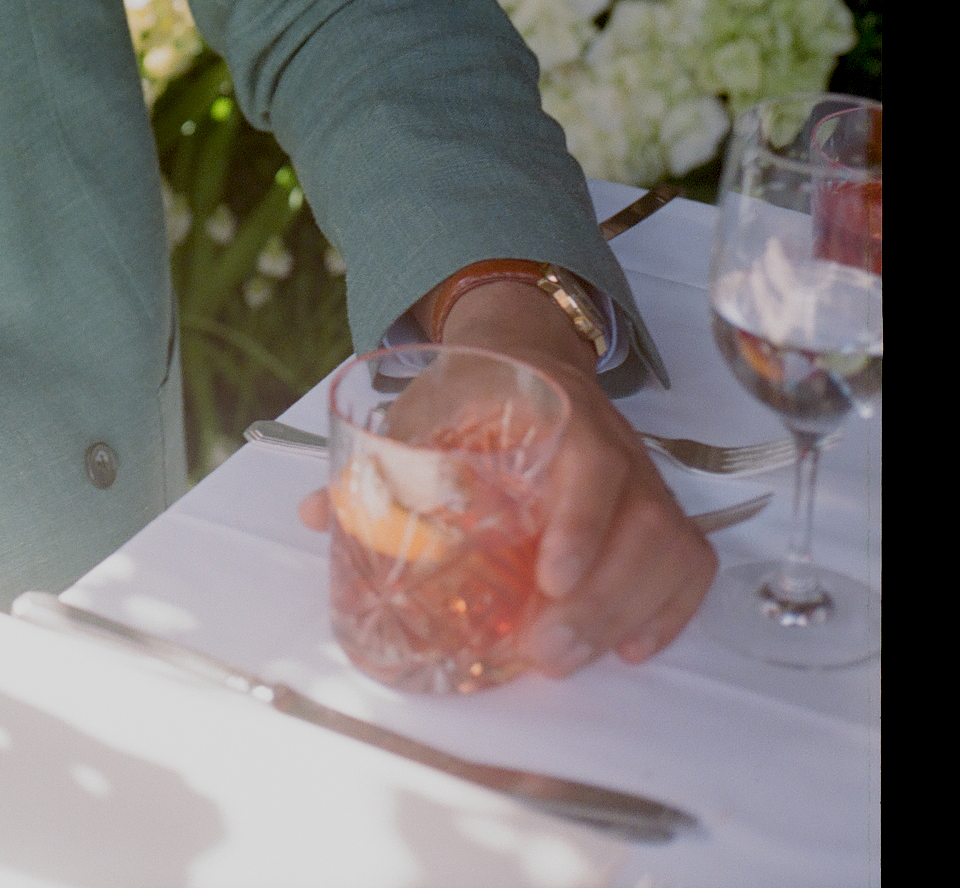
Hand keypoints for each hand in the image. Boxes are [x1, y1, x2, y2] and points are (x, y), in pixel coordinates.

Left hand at [296, 280, 716, 673]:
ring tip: (570, 657)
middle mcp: (614, 444)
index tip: (552, 578)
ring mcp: (645, 478)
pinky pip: (691, 563)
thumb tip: (314, 513)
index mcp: (557, 410)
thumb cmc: (474, 387)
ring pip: (674, 549)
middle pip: (643, 525)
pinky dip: (670, 610)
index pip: (592, 465)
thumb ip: (379, 460)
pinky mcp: (660, 509)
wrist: (528, 348)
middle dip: (600, 600)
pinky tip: (628, 646)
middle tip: (544, 650)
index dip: (581, 523)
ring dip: (630, 613)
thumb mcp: (425, 406)